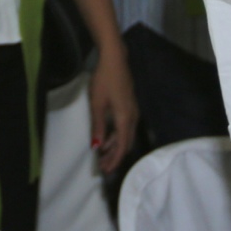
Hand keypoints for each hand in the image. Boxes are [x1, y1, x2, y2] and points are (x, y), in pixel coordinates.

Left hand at [88, 47, 138, 172]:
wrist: (115, 60)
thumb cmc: (104, 80)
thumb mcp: (97, 104)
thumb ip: (97, 126)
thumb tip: (96, 147)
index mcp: (125, 119)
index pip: (121, 146)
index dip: (114, 160)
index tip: (106, 171)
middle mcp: (133, 118)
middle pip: (126, 143)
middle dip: (115, 156)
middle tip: (103, 166)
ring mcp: (133, 111)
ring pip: (126, 135)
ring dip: (115, 146)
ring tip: (102, 155)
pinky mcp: (130, 106)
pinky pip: (125, 128)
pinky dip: (116, 136)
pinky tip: (106, 138)